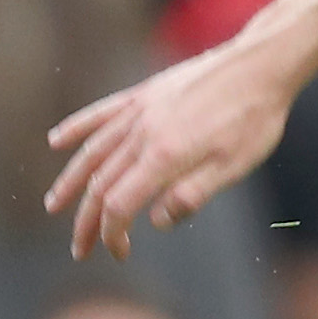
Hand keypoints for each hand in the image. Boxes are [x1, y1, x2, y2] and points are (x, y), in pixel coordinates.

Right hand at [45, 39, 300, 258]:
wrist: (262, 65)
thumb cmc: (254, 120)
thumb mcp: (234, 167)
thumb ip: (191, 196)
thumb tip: (154, 222)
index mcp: (164, 157)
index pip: (119, 205)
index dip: (112, 233)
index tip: (118, 253)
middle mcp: (142, 134)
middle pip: (100, 184)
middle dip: (87, 221)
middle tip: (81, 250)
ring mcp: (140, 110)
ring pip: (93, 151)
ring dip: (70, 182)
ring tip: (54, 205)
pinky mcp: (144, 93)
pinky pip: (101, 114)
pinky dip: (76, 128)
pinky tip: (57, 141)